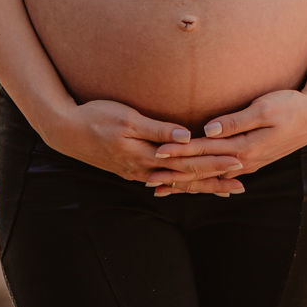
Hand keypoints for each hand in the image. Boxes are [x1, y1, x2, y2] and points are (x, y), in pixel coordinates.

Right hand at [53, 99, 246, 193]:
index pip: (187, 162)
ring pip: (176, 183)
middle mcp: (144, 170)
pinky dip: (181, 185)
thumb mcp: (127, 117)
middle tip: (241, 185)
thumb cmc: (96, 116)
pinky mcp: (132, 170)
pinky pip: (164, 182)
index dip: (213, 162)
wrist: (66, 131)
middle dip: (214, 181)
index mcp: (145, 156)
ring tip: (224, 189)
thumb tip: (187, 137)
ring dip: (201, 186)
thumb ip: (157, 129)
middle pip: (186, 178)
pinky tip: (191, 187)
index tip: (237, 162)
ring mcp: (138, 172)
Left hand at [148, 90, 306, 197]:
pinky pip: (221, 174)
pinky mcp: (251, 160)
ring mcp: (248, 163)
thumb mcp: (264, 108)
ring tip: (163, 188)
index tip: (155, 154)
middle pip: (203, 170)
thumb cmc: (291, 106)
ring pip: (210, 176)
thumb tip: (209, 129)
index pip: (203, 152)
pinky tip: (194, 184)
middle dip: (175, 175)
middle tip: (148, 181)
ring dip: (186, 182)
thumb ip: (235, 120)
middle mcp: (244, 161)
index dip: (178, 153)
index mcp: (244, 148)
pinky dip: (204, 180)